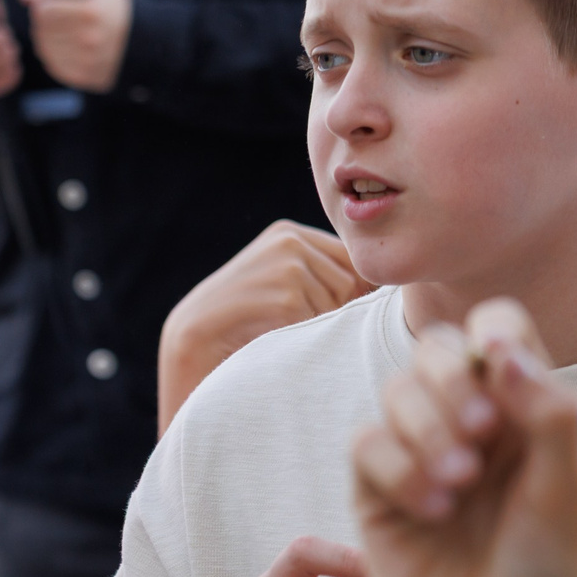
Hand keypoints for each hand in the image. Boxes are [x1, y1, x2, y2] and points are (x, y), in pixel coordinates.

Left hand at [18, 0, 133, 92]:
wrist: (138, 37)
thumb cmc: (107, 5)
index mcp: (90, 11)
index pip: (43, 10)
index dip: (42, 4)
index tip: (49, 3)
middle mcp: (88, 38)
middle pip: (41, 29)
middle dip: (43, 20)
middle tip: (55, 17)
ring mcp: (86, 61)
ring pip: (44, 48)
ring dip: (46, 37)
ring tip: (63, 30)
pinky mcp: (84, 77)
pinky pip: (52, 65)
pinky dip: (54, 54)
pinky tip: (67, 46)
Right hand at [159, 221, 373, 431]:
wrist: (191, 343)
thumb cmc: (242, 321)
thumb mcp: (278, 286)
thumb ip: (317, 276)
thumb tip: (384, 287)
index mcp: (288, 233)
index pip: (349, 261)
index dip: (341, 296)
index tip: (307, 315)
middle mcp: (288, 240)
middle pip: (350, 282)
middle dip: (329, 312)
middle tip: (287, 327)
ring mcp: (286, 264)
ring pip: (339, 303)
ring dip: (314, 327)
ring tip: (276, 331)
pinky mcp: (287, 293)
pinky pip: (322, 321)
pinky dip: (302, 337)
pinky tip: (270, 336)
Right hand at [351, 300, 576, 576]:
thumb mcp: (565, 497)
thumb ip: (547, 416)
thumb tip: (502, 351)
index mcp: (529, 419)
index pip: (501, 335)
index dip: (495, 335)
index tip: (503, 368)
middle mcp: (474, 430)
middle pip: (437, 350)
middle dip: (452, 380)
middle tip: (480, 432)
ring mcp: (421, 458)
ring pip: (396, 392)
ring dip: (426, 429)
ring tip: (458, 487)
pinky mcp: (378, 493)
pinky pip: (366, 445)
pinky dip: (396, 468)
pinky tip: (429, 512)